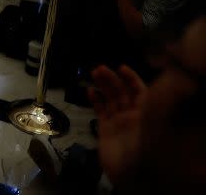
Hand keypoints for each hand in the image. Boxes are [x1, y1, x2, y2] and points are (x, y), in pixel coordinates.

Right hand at [88, 65, 145, 186]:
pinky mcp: (105, 129)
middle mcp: (133, 116)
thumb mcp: (150, 127)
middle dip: (112, 79)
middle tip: (99, 68)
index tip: (121, 68)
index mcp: (146, 115)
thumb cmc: (141, 151)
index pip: (140, 91)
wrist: (128, 174)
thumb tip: (150, 90)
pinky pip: (101, 110)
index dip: (132, 78)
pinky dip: (95, 100)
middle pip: (123, 92)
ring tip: (94, 73)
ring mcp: (119, 122)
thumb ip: (148, 110)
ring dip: (103, 85)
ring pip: (111, 98)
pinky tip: (90, 91)